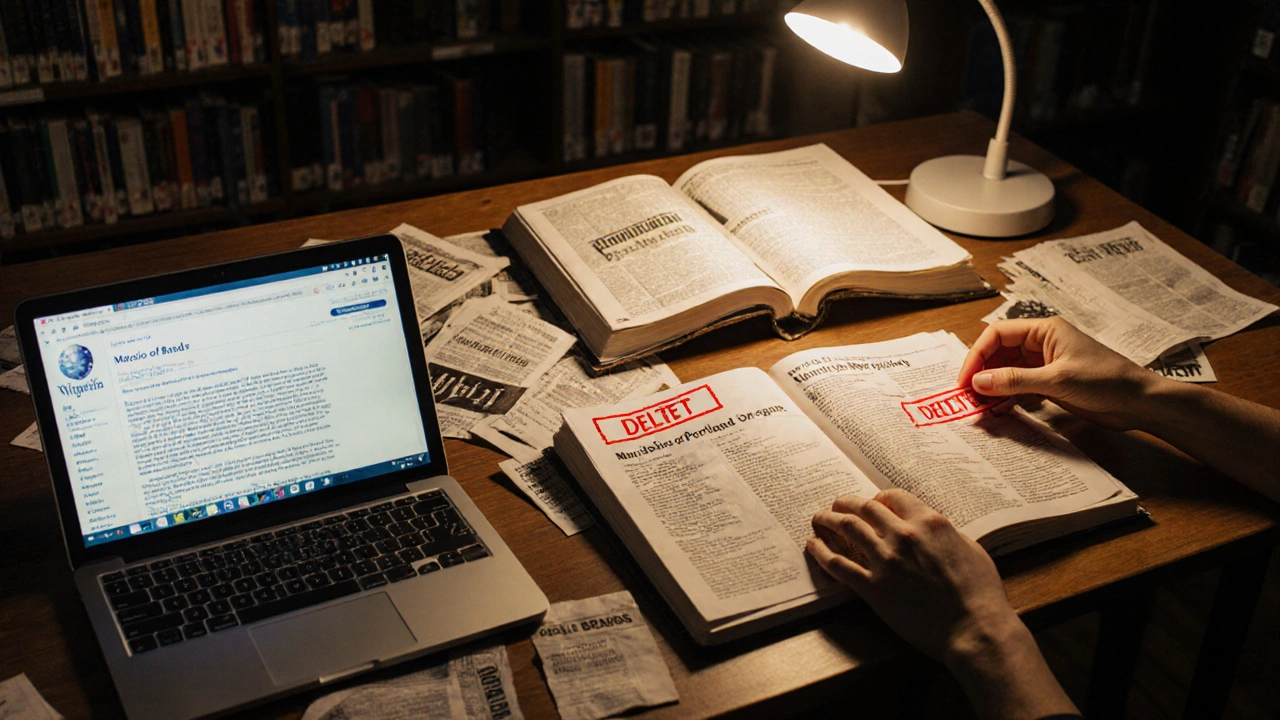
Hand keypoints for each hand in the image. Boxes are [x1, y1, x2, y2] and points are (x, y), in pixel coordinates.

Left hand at [807, 489, 1016, 663]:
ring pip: (846, 528)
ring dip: (828, 520)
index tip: (872, 504)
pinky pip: (838, 565)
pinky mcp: (873, 588)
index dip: (878, 498)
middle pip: (864, 508)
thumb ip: (944, 534)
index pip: (893, 497)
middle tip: (836, 505)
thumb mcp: (970, 549)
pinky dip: (821, 552)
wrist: (974, 628)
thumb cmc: (980, 593)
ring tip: (819, 519)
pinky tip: (813, 546)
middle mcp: (903, 535)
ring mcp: (886, 561)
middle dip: (846, 503)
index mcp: (929, 522)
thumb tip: (931, 530)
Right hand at [956, 317, 1158, 430]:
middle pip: (998, 353)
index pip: (998, 334)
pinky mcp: (1049, 384)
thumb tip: (978, 381)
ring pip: (1006, 372)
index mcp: (1044, 330)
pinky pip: (1018, 387)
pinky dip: (1007, 398)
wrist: (1140, 403)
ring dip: (992, 387)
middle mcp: (1041, 344)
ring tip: (981, 407)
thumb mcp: (1057, 380)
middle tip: (969, 397)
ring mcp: (1044, 364)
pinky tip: (1000, 410)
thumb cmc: (1106, 381)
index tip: (966, 380)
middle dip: (982, 373)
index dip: (977, 355)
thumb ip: (1015, 380)